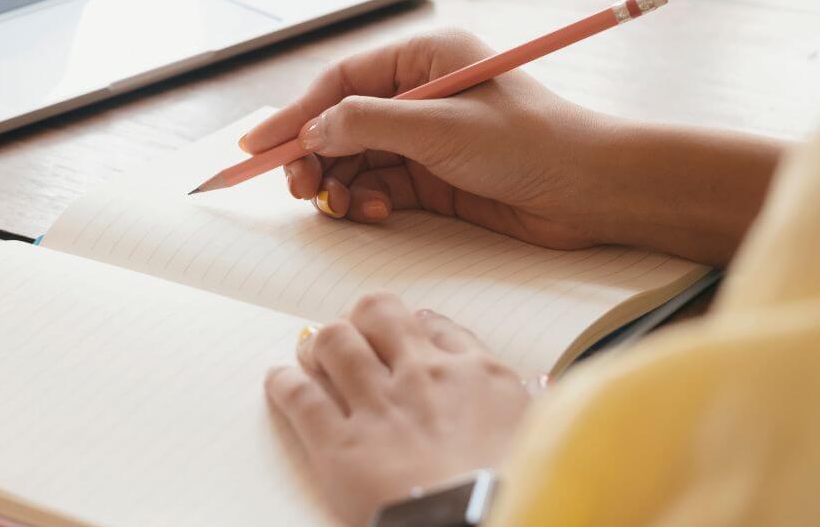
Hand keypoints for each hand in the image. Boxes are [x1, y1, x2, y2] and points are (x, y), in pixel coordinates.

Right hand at [241, 29, 619, 248]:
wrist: (590, 191)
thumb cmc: (530, 143)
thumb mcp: (441, 127)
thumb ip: (369, 124)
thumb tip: (313, 130)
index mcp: (425, 58)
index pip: (342, 81)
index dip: (296, 113)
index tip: (258, 147)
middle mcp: (421, 93)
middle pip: (342, 122)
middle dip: (316, 156)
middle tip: (302, 189)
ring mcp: (427, 136)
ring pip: (357, 158)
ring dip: (340, 184)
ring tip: (340, 207)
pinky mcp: (436, 176)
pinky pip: (380, 185)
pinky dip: (368, 201)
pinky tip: (376, 214)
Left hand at [265, 292, 531, 526]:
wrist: (480, 526)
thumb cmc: (517, 489)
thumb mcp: (540, 435)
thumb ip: (531, 402)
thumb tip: (538, 388)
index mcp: (477, 373)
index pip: (436, 325)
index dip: (415, 324)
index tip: (408, 331)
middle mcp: (423, 375)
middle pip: (378, 314)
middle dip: (363, 319)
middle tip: (357, 333)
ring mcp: (378, 405)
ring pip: (333, 342)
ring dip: (321, 344)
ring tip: (314, 353)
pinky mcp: (339, 444)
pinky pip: (300, 396)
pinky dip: (284, 383)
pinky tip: (280, 379)